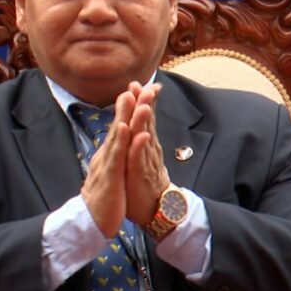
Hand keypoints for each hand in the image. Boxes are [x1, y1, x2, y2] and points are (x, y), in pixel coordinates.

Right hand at [81, 90, 133, 237]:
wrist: (90, 223)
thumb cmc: (103, 199)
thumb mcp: (111, 174)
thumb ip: (114, 158)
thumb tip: (117, 146)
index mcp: (109, 155)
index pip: (120, 128)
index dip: (129, 110)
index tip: (138, 90)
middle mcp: (106, 155)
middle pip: (117, 126)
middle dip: (127, 105)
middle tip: (136, 83)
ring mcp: (106, 165)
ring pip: (116, 137)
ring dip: (124, 116)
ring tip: (130, 97)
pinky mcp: (109, 177)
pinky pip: (116, 157)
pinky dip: (120, 141)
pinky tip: (125, 127)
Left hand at [124, 82, 171, 225]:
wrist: (154, 208)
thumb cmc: (145, 180)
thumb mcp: (141, 155)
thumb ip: (140, 136)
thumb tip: (139, 118)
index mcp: (145, 143)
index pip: (143, 118)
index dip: (140, 101)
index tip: (136, 83)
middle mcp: (148, 149)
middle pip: (146, 122)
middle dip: (143, 104)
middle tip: (142, 86)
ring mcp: (146, 161)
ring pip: (145, 137)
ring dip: (144, 121)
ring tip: (144, 104)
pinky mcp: (142, 175)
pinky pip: (140, 160)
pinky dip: (140, 148)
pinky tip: (141, 137)